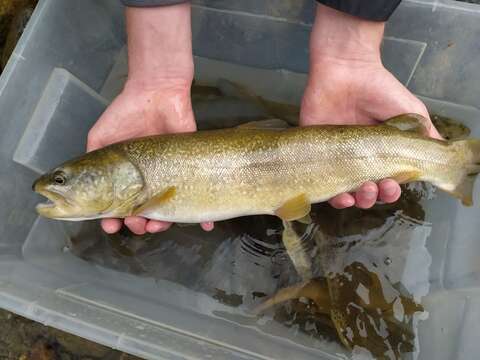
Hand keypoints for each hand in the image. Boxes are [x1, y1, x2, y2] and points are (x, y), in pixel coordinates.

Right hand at [87, 4, 213, 234]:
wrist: (157, 91)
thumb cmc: (126, 112)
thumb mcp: (100, 136)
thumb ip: (91, 160)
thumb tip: (79, 186)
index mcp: (127, 176)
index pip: (121, 204)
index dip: (114, 219)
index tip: (111, 226)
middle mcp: (149, 179)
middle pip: (145, 211)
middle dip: (139, 224)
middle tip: (137, 225)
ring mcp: (171, 175)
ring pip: (169, 209)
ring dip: (164, 223)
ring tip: (157, 225)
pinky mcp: (191, 168)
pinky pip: (198, 193)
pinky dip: (204, 215)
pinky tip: (205, 225)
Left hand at [300, 4, 440, 209]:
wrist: (346, 70)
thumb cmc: (380, 90)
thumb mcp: (411, 113)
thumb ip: (424, 136)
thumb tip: (441, 156)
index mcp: (379, 154)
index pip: (386, 181)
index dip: (391, 190)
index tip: (394, 185)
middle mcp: (358, 159)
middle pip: (367, 191)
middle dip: (375, 197)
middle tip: (379, 187)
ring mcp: (336, 158)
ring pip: (346, 193)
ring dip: (358, 200)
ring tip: (363, 192)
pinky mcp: (316, 153)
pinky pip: (322, 183)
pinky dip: (332, 196)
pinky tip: (341, 196)